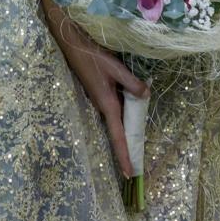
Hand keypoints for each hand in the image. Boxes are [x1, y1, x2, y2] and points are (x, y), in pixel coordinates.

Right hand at [45, 3, 148, 175]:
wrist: (73, 46)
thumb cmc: (92, 57)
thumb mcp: (115, 68)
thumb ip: (131, 82)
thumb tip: (146, 94)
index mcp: (107, 105)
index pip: (118, 136)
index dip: (124, 155)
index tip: (129, 174)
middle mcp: (104, 107)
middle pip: (118, 133)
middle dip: (126, 150)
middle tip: (136, 168)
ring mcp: (101, 101)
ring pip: (117, 121)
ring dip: (126, 134)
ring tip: (136, 149)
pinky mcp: (101, 94)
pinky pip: (116, 110)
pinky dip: (124, 117)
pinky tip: (132, 113)